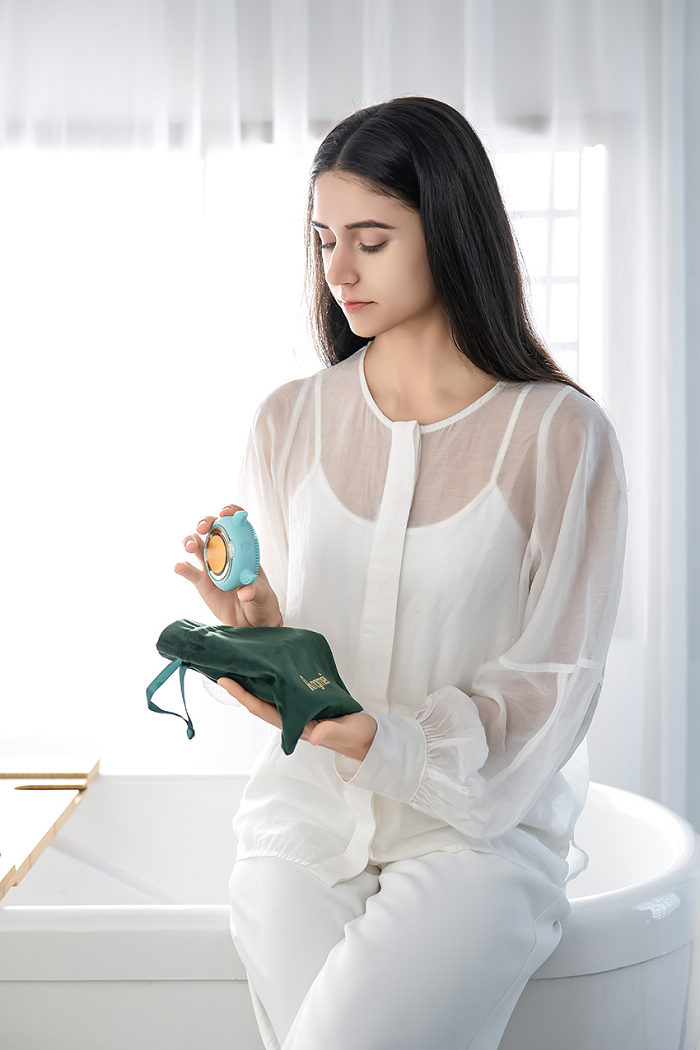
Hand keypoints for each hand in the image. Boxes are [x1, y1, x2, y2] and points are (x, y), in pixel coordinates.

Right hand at [175, 505, 281, 627]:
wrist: (251, 624)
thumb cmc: (262, 604)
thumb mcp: (263, 596)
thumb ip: (255, 591)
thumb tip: (245, 591)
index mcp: (243, 549)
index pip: (236, 523)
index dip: (229, 513)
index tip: (224, 513)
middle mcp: (225, 552)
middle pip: (211, 529)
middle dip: (205, 522)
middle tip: (202, 528)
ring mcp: (212, 566)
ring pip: (197, 545)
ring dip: (190, 541)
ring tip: (190, 547)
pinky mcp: (201, 582)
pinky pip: (189, 571)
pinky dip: (182, 567)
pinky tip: (179, 567)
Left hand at [217, 678, 377, 761]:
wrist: (366, 738)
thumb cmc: (355, 736)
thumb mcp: (345, 733)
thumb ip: (330, 733)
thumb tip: (313, 737)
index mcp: (295, 725)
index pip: (262, 709)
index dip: (242, 696)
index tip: (225, 680)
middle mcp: (291, 718)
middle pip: (258, 700)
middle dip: (240, 685)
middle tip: (223, 664)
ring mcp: (297, 711)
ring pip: (268, 695)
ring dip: (252, 681)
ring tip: (239, 662)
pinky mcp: (305, 703)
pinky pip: (282, 690)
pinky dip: (271, 678)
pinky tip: (267, 666)